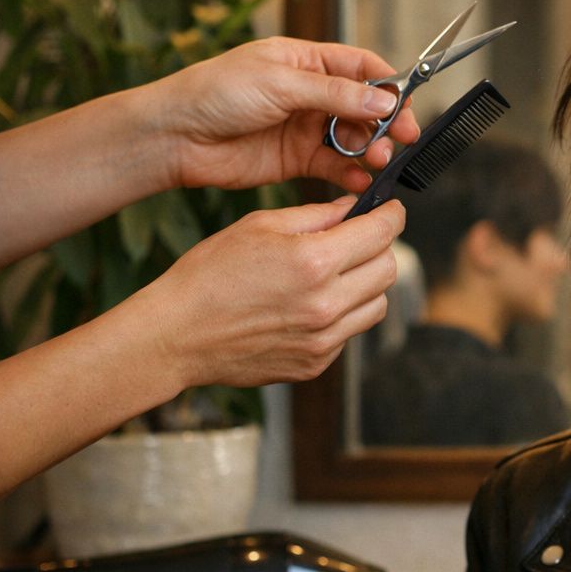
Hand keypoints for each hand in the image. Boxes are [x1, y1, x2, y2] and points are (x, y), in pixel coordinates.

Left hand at [144, 37, 422, 193]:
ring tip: (377, 162)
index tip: (405, 107)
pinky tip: (360, 181)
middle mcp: (309, 94)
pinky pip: (335, 167)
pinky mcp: (298, 160)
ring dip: (371, 150)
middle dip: (386, 124)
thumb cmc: (215, 94)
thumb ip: (335, 95)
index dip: (388, 87)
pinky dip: (351, 175)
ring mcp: (305, 128)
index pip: (362, 68)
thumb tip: (382, 102)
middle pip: (365, 107)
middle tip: (400, 140)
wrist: (176, 136)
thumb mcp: (280, 84)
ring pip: (354, 139)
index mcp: (305, 62)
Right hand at [145, 195, 405, 387]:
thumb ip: (316, 216)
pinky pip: (351, 331)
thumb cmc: (209, 275)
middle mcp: (326, 304)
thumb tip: (354, 208)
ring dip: (366, 283)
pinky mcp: (317, 363)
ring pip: (377, 304)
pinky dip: (344, 313)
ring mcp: (324, 339)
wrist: (177, 336)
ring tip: (335, 273)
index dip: (392, 216)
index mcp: (313, 262)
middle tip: (359, 239)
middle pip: (389, 269)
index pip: (381, 234)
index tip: (391, 210)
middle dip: (381, 248)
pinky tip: (311, 303)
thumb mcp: (259, 226)